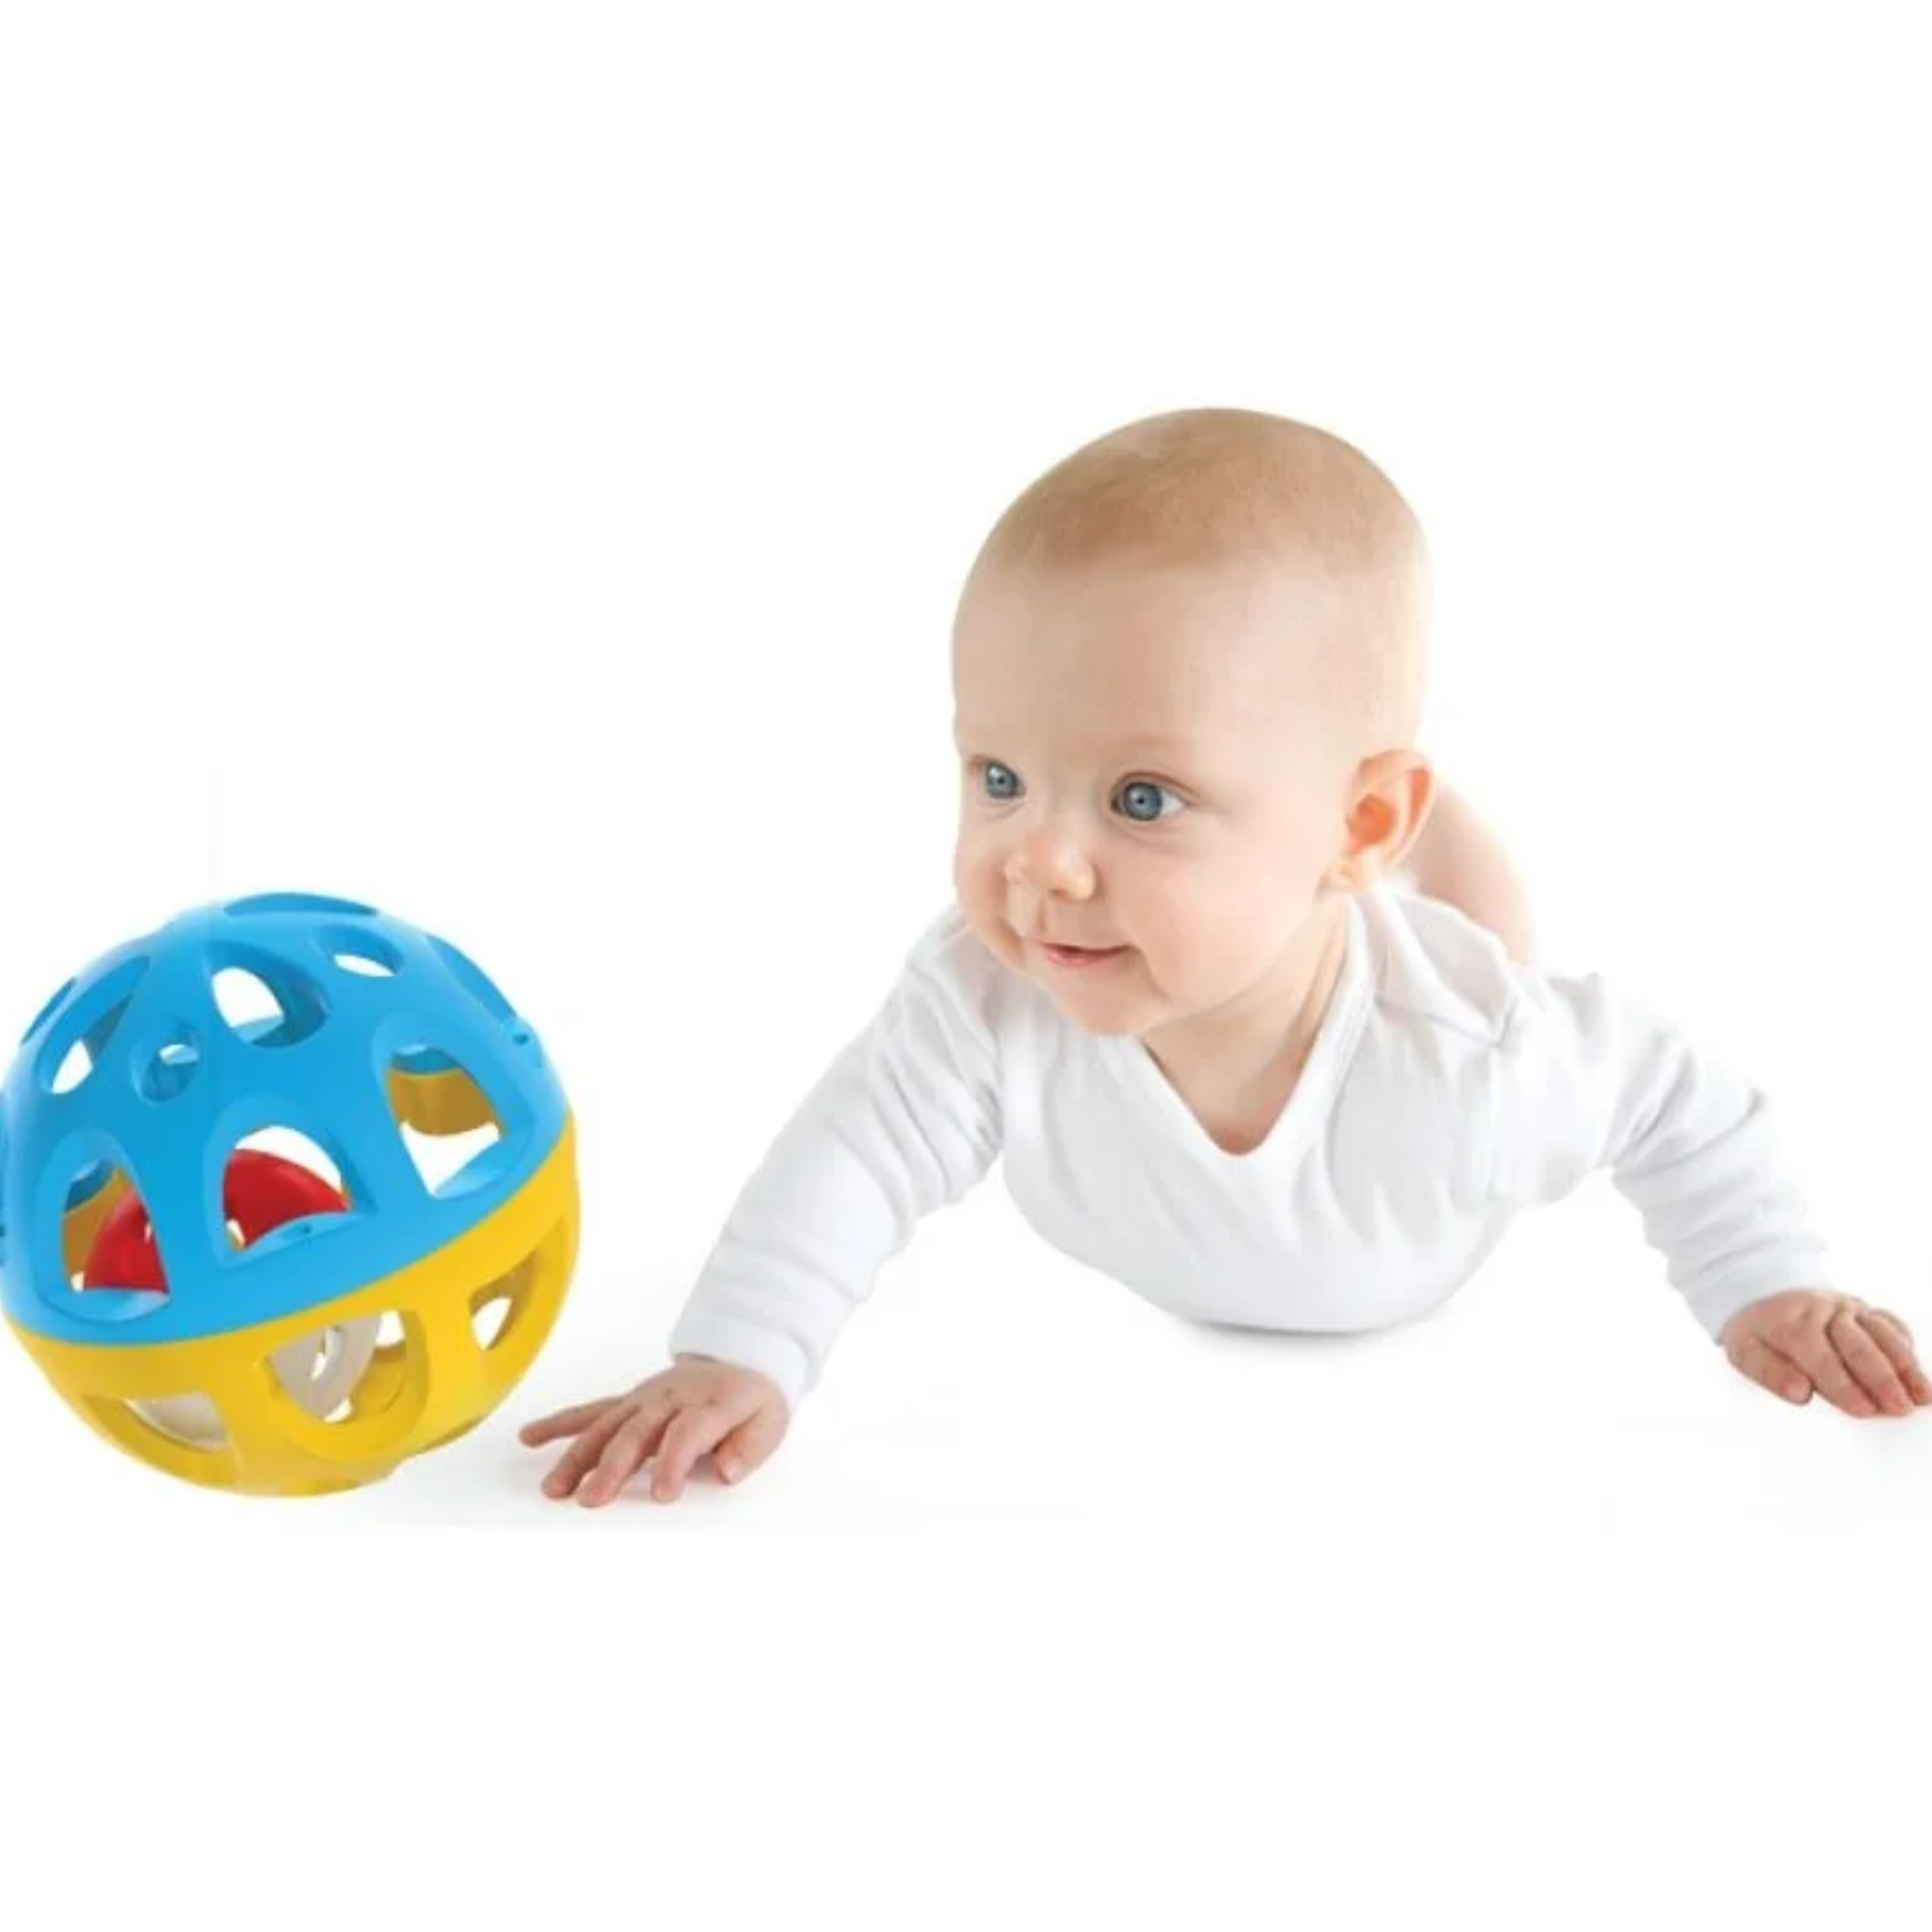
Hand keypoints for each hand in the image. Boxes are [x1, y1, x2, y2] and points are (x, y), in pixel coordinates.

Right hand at [518, 1355, 788, 1504]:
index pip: (688, 1431)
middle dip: (614, 1465)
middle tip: (592, 1500)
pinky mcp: (629, 1402)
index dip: (674, 1462)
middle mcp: (672, 1398)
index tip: (662, 1496)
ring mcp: (646, 1398)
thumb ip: (750, 1447)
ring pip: (607, 1425)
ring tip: (554, 1488)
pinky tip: (529, 1436)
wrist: (742, 1358)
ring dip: (578, 1455)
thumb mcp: (771, 1422)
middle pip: (638, 1430)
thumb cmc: (754, 1402)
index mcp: (712, 1403)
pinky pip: (592, 1411)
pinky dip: (560, 1422)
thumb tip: (728, 1472)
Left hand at [1720, 1290, 1931, 1417]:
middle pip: (1858, 1346)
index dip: (1843, 1385)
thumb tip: (1800, 1395)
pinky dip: (1906, 1346)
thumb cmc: (1758, 1332)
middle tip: (1900, 1409)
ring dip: (1904, 1366)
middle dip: (1882, 1379)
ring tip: (1922, 1396)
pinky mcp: (1864, 1309)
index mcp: (1790, 1323)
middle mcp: (1823, 1311)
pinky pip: (1891, 1323)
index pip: (1820, 1357)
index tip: (1863, 1410)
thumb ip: (1770, 1373)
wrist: (1764, 1292)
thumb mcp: (1745, 1352)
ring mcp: (1847, 1307)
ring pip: (1882, 1334)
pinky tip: (1918, 1372)